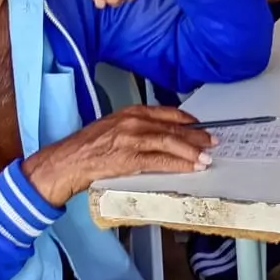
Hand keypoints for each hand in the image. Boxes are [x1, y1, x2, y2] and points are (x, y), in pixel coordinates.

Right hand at [22, 106, 215, 208]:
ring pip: (170, 143)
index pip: (167, 113)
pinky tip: (191, 167)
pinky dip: (179, 164)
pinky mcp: (130, 158)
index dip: (187, 121)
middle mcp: (134, 122)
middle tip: (212, 142)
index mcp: (130, 112)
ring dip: (192, 151)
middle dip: (196, 136)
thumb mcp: (113, 127)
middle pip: (173, 128)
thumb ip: (136, 127)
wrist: (68, 160)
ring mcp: (133, 139)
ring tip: (206, 157)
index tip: (200, 126)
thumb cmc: (88, 146)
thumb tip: (159, 135)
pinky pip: (161, 161)